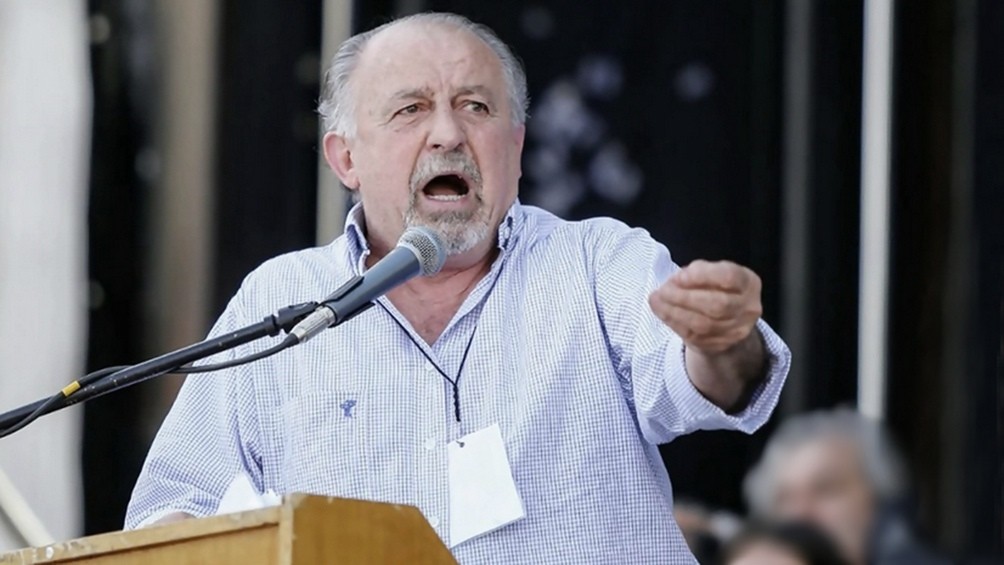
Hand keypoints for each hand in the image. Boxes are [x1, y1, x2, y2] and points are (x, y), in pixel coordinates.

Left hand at [647, 260, 761, 353]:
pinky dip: (674, 323)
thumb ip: (698, 272)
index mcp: (748, 283)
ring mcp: (736, 330)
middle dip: (684, 297)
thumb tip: (676, 281)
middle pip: (717, 305)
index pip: (729, 277)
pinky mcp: (720, 345)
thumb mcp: (712, 272)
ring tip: (656, 301)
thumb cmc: (716, 288)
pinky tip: (662, 313)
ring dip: (674, 312)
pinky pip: (694, 336)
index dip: (702, 276)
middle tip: (663, 291)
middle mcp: (748, 308)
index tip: (680, 276)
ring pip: (704, 324)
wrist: (726, 320)